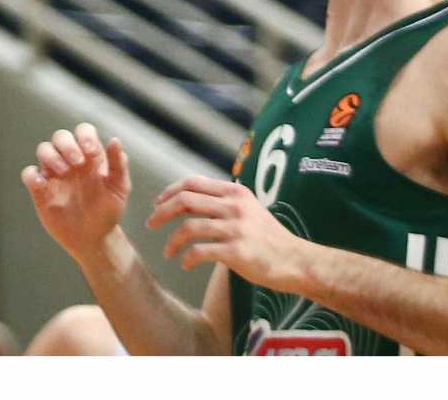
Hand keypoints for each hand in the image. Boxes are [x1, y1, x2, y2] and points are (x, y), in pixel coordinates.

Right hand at [21, 123, 128, 259]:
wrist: (94, 238)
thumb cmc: (108, 210)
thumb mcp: (119, 189)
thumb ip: (119, 165)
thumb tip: (115, 140)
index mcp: (89, 155)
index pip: (83, 131)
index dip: (85, 135)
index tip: (91, 151)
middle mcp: (69, 160)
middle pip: (60, 136)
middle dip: (67, 144)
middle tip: (78, 162)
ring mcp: (53, 173)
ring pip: (43, 149)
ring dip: (51, 156)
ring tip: (63, 172)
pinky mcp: (40, 189)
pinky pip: (29, 173)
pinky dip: (32, 175)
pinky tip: (43, 185)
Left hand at [146, 175, 302, 287]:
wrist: (296, 261)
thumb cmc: (269, 238)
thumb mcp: (249, 208)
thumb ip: (225, 200)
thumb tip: (193, 196)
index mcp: (235, 192)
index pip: (192, 183)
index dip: (169, 192)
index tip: (157, 203)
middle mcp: (234, 206)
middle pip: (184, 200)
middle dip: (161, 212)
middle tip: (151, 224)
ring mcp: (235, 228)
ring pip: (188, 227)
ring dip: (171, 241)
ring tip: (167, 252)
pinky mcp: (237, 252)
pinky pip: (200, 252)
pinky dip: (187, 258)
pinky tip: (185, 264)